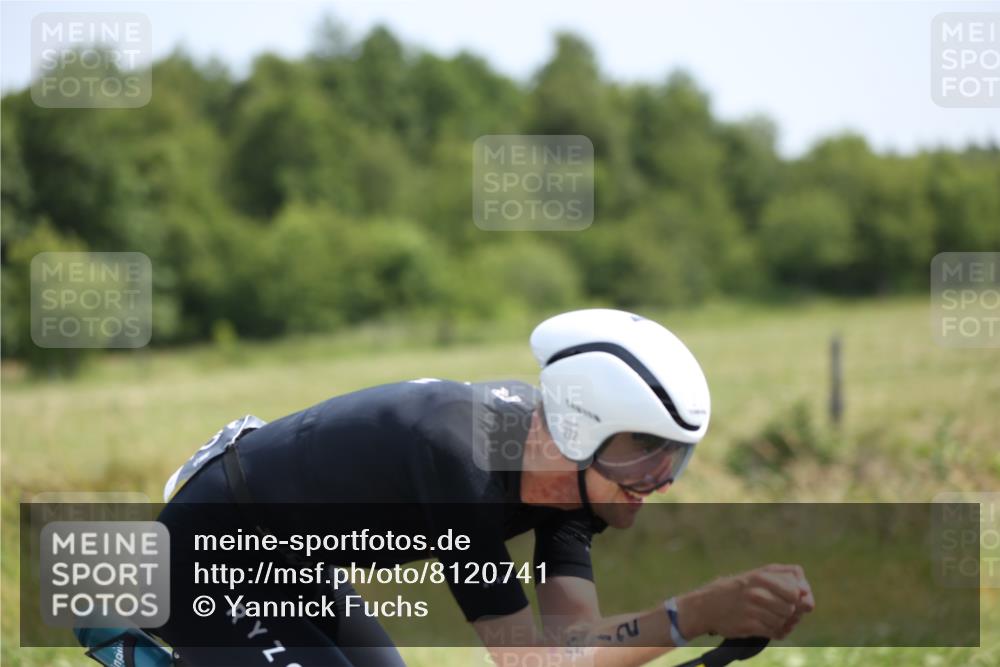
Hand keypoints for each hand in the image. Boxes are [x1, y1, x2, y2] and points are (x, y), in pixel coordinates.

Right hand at [677, 564, 814, 640]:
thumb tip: (808, 597)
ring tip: (769, 617)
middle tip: (780, 610)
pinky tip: (765, 626)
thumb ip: (785, 578)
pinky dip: (774, 631)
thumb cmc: (737, 589)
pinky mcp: (749, 625)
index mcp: (761, 575)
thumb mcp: (758, 574)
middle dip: (791, 611)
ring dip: (781, 622)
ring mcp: (752, 608)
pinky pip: (774, 631)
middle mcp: (757, 590)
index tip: (793, 599)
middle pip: (792, 607)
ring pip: (784, 620)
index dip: (800, 597)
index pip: (796, 590)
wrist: (706, 606)